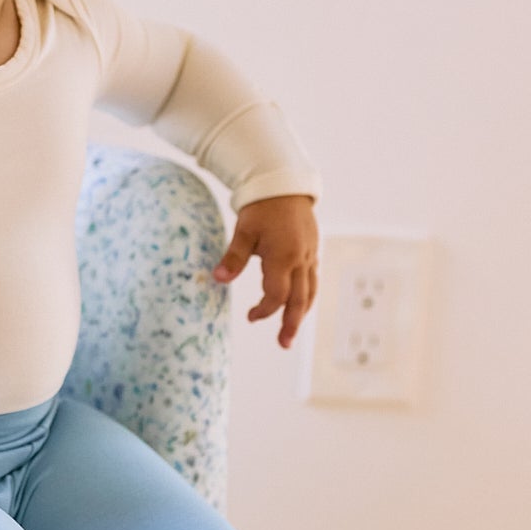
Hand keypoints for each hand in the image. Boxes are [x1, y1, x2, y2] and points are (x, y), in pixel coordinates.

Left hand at [212, 195, 318, 348]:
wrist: (284, 185)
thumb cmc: (261, 208)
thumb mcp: (243, 231)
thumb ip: (233, 258)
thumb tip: (217, 279)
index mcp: (283, 257)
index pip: (277, 294)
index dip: (264, 310)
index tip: (250, 317)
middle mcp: (301, 259)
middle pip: (299, 300)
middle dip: (291, 324)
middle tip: (283, 344)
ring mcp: (310, 256)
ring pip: (310, 291)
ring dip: (301, 314)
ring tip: (291, 331)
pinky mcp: (312, 251)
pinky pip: (313, 280)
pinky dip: (307, 296)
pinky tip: (299, 305)